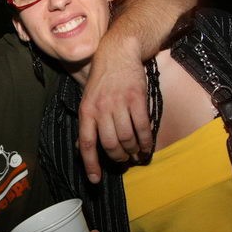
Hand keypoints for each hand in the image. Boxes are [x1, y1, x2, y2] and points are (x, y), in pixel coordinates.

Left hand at [79, 0, 198, 182]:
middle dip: (117, 158)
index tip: (95, 180)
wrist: (118, 52)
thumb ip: (89, 121)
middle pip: (110, 144)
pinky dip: (146, 141)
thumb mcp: (88, 98)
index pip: (86, 143)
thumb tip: (85, 147)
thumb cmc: (103, 79)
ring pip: (127, 138)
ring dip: (132, 150)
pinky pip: (143, 128)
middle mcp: (101, 109)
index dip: (90, 164)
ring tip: (135, 153)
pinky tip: (147, 146)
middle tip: (123, 160)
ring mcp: (120, 104)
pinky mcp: (137, 99)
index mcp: (87, 110)